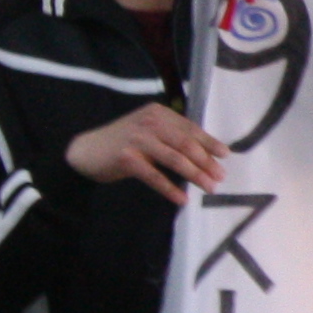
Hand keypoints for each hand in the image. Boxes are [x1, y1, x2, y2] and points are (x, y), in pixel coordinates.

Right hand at [66, 101, 227, 203]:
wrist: (86, 151)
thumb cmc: (123, 142)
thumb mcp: (149, 132)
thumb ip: (172, 136)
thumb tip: (206, 154)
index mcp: (158, 114)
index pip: (190, 129)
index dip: (209, 143)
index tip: (226, 155)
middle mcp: (149, 122)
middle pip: (186, 144)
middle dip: (206, 162)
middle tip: (220, 177)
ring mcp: (138, 139)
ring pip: (175, 159)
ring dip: (195, 175)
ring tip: (209, 187)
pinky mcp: (127, 158)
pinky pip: (155, 176)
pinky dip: (170, 189)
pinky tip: (182, 199)